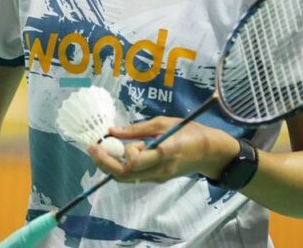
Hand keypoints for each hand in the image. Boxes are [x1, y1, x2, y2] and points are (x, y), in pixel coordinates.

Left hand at [88, 117, 239, 183]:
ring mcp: (158, 177)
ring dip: (111, 165)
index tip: (112, 139)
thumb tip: (112, 131)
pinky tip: (120, 152)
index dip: (120, 152)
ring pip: (127, 178)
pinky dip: (123, 166)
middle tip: (92, 149)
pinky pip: (135, 176)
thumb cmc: (189, 131)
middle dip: (104, 163)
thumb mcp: (163, 123)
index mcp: (164, 151)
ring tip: (102, 149)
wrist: (209, 152)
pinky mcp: (158, 179)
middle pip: (125, 175)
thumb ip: (137, 129)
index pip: (136, 161)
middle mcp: (159, 169)